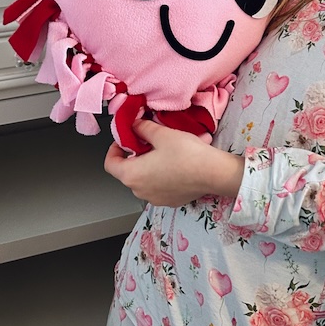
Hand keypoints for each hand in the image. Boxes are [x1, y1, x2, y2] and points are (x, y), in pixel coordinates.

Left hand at [104, 118, 243, 206]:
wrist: (214, 173)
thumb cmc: (187, 154)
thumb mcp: (162, 134)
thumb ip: (143, 128)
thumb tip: (134, 124)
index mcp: (132, 175)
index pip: (110, 164)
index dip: (114, 149)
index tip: (125, 139)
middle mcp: (139, 191)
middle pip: (128, 172)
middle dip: (135, 155)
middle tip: (147, 141)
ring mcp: (154, 198)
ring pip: (144, 179)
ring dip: (149, 165)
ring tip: (164, 151)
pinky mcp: (169, 201)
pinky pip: (159, 186)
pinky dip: (162, 175)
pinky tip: (176, 164)